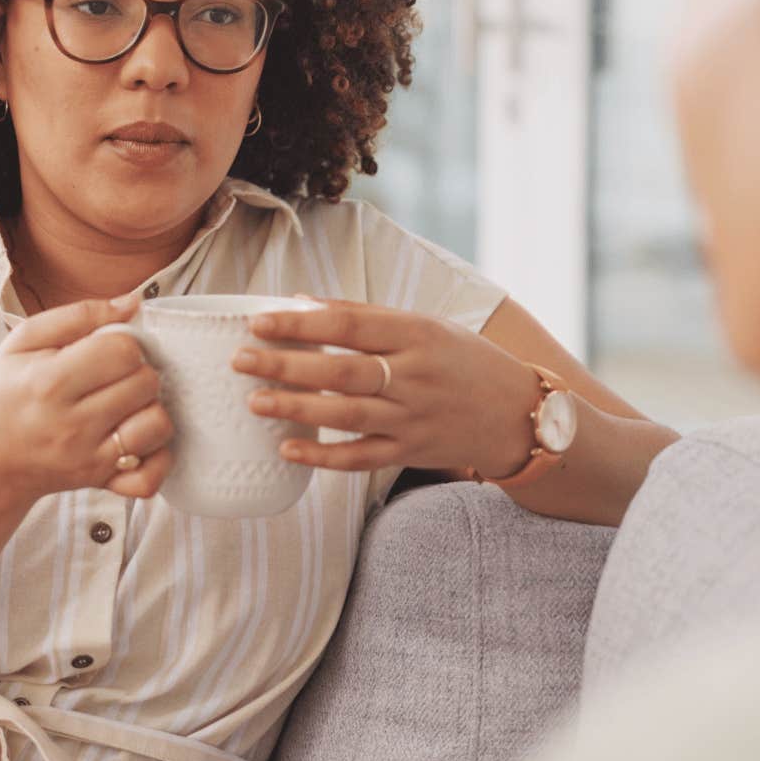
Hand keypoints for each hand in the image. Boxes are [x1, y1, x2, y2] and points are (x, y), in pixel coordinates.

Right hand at [0, 294, 174, 504]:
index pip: (123, 350)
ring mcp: (89, 458)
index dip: (125, 343)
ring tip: (129, 405)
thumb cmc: (5, 393)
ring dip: (151, 410)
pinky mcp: (100, 482)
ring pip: (157, 426)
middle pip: (146, 384)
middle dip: (140, 372)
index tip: (109, 350)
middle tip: (118, 376)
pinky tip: (139, 440)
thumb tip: (133, 302)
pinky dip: (157, 459)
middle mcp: (73, 423)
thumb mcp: (24, 341)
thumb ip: (79, 315)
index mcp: (52, 381)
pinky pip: (150, 478)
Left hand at [232, 299, 544, 477]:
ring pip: (347, 414)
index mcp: (417, 334)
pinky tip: (288, 449)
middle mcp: (415, 376)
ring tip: (254, 401)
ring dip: (297, 408)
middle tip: (241, 359)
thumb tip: (300, 302)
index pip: (349, 324)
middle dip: (287, 364)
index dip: (301, 323)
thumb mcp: (425, 325)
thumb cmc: (464, 361)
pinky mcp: (412, 452)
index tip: (258, 320)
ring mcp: (413, 418)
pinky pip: (361, 458)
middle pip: (341, 370)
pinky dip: (324, 457)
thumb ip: (366, 316)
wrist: (518, 414)